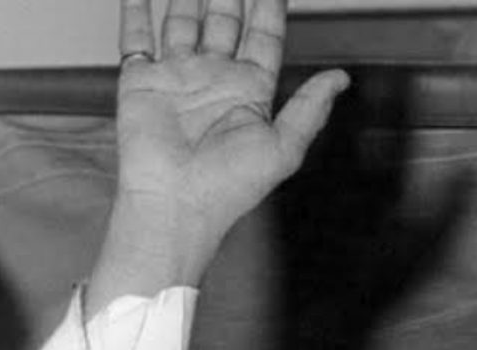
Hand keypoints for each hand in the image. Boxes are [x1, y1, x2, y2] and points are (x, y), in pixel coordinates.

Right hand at [116, 0, 347, 246]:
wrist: (176, 203)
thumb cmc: (230, 186)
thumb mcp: (284, 147)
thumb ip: (310, 108)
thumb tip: (342, 78)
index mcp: (251, 90)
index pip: (264, 36)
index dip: (269, 6)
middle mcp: (215, 78)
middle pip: (225, 21)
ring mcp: (178, 77)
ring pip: (183, 21)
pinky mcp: (142, 82)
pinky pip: (136, 38)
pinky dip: (134, 10)